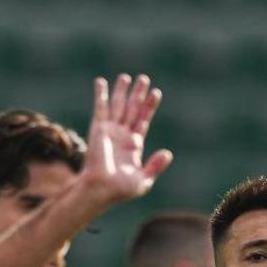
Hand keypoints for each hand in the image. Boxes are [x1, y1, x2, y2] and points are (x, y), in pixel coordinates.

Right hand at [80, 73, 172, 206]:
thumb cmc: (122, 189)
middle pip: (132, 109)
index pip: (143, 120)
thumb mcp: (144, 180)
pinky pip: (100, 108)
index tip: (156, 93)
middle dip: (138, 94)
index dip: (149, 106)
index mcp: (134, 145)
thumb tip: (168, 153)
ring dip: (121, 91)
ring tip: (126, 76)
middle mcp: (122, 135)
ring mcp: (110, 131)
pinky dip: (100, 95)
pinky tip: (101, 82)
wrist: (102, 189)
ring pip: (117, 106)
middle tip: (144, 78)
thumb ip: (156, 166)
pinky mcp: (98, 129)